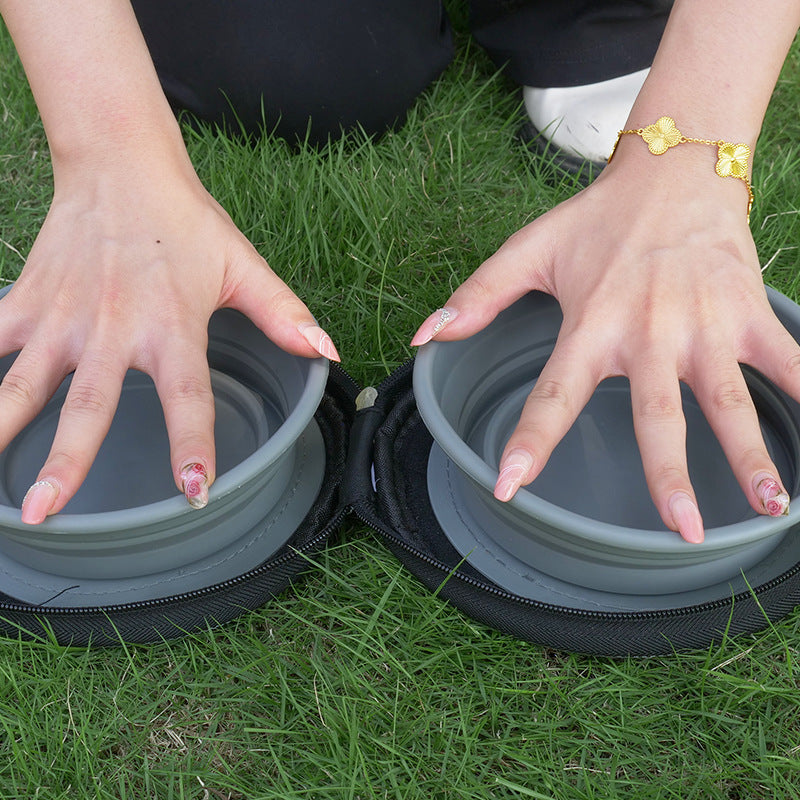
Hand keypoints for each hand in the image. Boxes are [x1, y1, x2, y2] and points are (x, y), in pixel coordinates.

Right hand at [2, 156, 337, 523]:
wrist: (121, 165)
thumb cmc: (186, 221)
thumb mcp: (242, 265)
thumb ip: (283, 313)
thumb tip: (326, 351)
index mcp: (172, 327)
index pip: (187, 397)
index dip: (193, 444)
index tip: (194, 490)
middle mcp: (113, 329)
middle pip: (87, 405)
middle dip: (66, 460)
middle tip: (48, 510)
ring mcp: (62, 317)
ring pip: (22, 383)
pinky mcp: (27, 299)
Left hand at [412, 144, 797, 541]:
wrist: (674, 170)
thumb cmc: (597, 220)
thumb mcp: (529, 251)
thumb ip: (476, 296)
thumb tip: (424, 337)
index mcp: (591, 324)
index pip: (553, 393)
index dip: (530, 440)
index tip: (510, 487)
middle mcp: (649, 333)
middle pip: (656, 413)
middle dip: (668, 473)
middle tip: (681, 528)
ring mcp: (704, 325)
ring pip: (728, 398)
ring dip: (749, 452)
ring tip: (769, 505)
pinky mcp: (746, 312)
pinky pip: (788, 359)